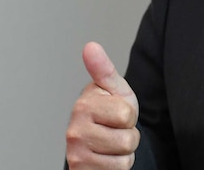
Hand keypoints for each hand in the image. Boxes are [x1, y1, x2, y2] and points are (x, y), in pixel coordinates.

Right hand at [66, 42, 140, 169]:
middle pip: (127, 139)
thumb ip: (104, 69)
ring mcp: (76, 153)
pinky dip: (118, 166)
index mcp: (84, 104)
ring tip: (112, 143)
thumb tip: (90, 46)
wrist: (98, 143)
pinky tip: (107, 157)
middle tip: (115, 129)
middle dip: (128, 135)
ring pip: (124, 158)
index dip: (129, 115)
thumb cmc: (109, 111)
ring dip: (124, 152)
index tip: (117, 112)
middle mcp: (74, 130)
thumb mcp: (113, 88)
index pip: (126, 115)